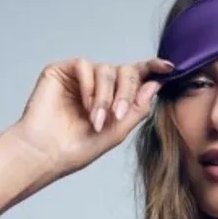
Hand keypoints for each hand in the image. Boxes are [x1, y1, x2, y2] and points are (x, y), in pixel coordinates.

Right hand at [10, 56, 174, 180]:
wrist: (48, 153)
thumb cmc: (78, 148)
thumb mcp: (117, 132)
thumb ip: (137, 108)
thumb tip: (155, 84)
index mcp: (113, 98)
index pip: (136, 77)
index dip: (152, 68)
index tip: (169, 67)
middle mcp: (99, 84)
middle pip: (125, 72)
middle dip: (126, 93)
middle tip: (117, 116)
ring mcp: (80, 76)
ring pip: (106, 70)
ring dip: (105, 97)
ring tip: (96, 120)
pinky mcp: (62, 71)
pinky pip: (85, 65)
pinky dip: (90, 86)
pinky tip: (85, 106)